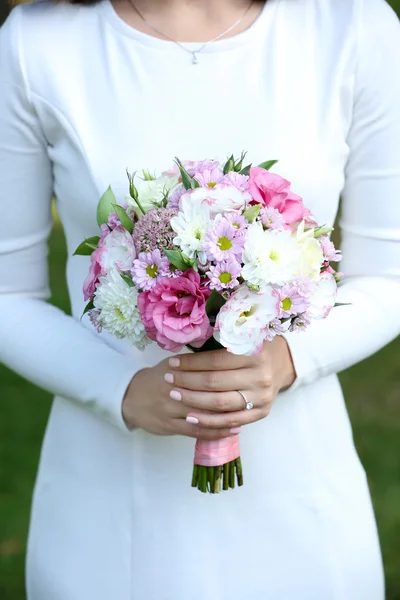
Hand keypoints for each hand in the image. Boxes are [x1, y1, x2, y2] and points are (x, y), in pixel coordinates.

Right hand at [122, 357, 239, 440]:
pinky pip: (197, 432)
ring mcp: (171, 410)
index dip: (226, 374)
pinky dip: (216, 432)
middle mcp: (173, 389)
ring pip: (204, 415)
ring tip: (245, 416)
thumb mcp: (174, 363)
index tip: (245, 374)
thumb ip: (197, 362)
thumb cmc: (159, 377)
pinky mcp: (171, 426)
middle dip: (230, 396)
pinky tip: (231, 430)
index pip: (205, 373)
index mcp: (175, 370)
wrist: (130, 397)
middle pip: (206, 394)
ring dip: (226, 417)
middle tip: (250, 397)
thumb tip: (226, 353)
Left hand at [163, 336, 295, 430]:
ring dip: (193, 401)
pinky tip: (190, 417)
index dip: (191, 363)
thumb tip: (186, 343)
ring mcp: (262, 397)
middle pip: (215, 383)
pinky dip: (208, 421)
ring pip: (220, 404)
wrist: (280, 364)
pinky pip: (230, 421)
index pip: (215, 361)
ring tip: (174, 395)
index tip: (172, 363)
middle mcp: (261, 376)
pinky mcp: (261, 413)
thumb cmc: (253, 347)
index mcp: (255, 353)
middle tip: (168, 379)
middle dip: (187, 381)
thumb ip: (220, 340)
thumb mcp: (242, 337)